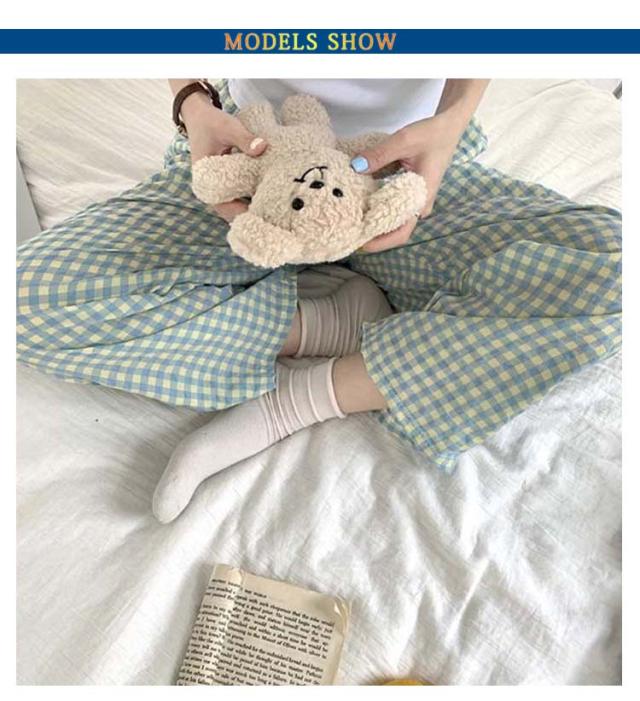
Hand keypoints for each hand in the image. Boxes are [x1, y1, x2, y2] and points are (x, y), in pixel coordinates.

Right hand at [182, 92, 267, 221]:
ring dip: (253, 210)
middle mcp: (211, 188)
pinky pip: (240, 197)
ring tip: (275, 214)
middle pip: (232, 213)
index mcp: (206, 180)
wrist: (199, 116)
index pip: (224, 207)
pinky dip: (253, 199)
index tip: (262, 217)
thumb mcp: (228, 127)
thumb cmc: (211, 122)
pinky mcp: (227, 182)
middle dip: (251, 217)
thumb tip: (263, 148)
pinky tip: (271, 199)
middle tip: (274, 220)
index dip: (242, 215)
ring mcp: (219, 187)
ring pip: (237, 207)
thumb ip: (245, 139)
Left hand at [352, 113, 463, 251]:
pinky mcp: (410, 195)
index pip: (401, 232)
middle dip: (373, 235)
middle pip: (395, 231)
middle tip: (350, 233)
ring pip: (394, 221)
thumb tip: (355, 166)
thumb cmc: (431, 134)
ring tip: (352, 222)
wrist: (447, 127)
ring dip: (375, 223)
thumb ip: (380, 154)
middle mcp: (419, 205)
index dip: (380, 242)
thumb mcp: (404, 140)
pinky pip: (393, 208)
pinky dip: (377, 208)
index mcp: (421, 198)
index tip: (360, 243)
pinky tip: (361, 204)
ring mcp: (416, 201)